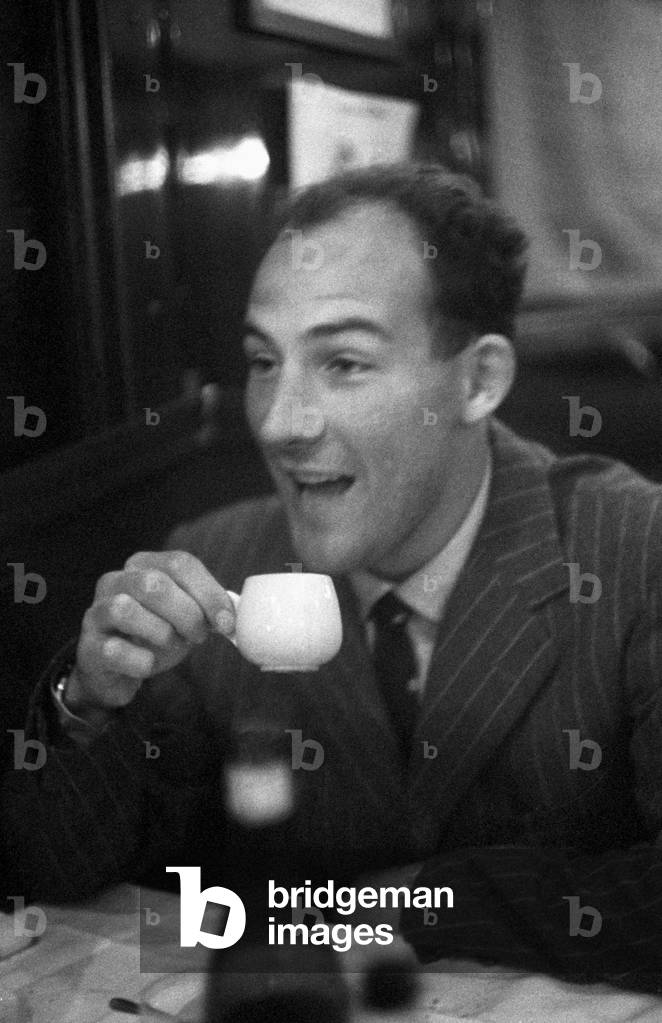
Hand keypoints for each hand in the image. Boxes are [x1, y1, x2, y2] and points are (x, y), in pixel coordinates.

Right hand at [70, 550, 235, 712]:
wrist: (114, 671)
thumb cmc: (153, 636)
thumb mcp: (183, 616)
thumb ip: (204, 608)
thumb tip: (231, 616)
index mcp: (142, 566)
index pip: (179, 563)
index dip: (208, 592)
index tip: (227, 622)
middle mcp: (114, 582)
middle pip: (153, 584)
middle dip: (187, 614)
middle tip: (199, 636)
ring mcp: (97, 613)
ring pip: (126, 609)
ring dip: (161, 633)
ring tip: (172, 646)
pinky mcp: (87, 646)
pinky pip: (115, 650)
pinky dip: (141, 661)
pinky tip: (148, 663)